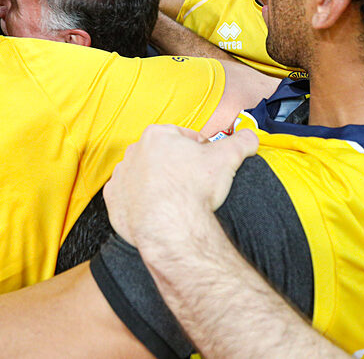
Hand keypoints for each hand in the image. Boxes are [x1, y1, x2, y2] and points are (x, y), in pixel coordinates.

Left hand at [104, 124, 257, 247]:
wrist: (172, 227)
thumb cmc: (194, 190)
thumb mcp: (228, 158)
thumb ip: (241, 141)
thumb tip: (249, 137)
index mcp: (157, 135)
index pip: (182, 137)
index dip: (198, 150)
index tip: (206, 164)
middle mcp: (133, 152)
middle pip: (160, 156)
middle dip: (176, 167)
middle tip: (193, 184)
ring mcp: (121, 177)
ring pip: (143, 177)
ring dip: (156, 185)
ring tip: (175, 200)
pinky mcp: (114, 201)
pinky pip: (128, 198)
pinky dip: (140, 204)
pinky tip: (157, 212)